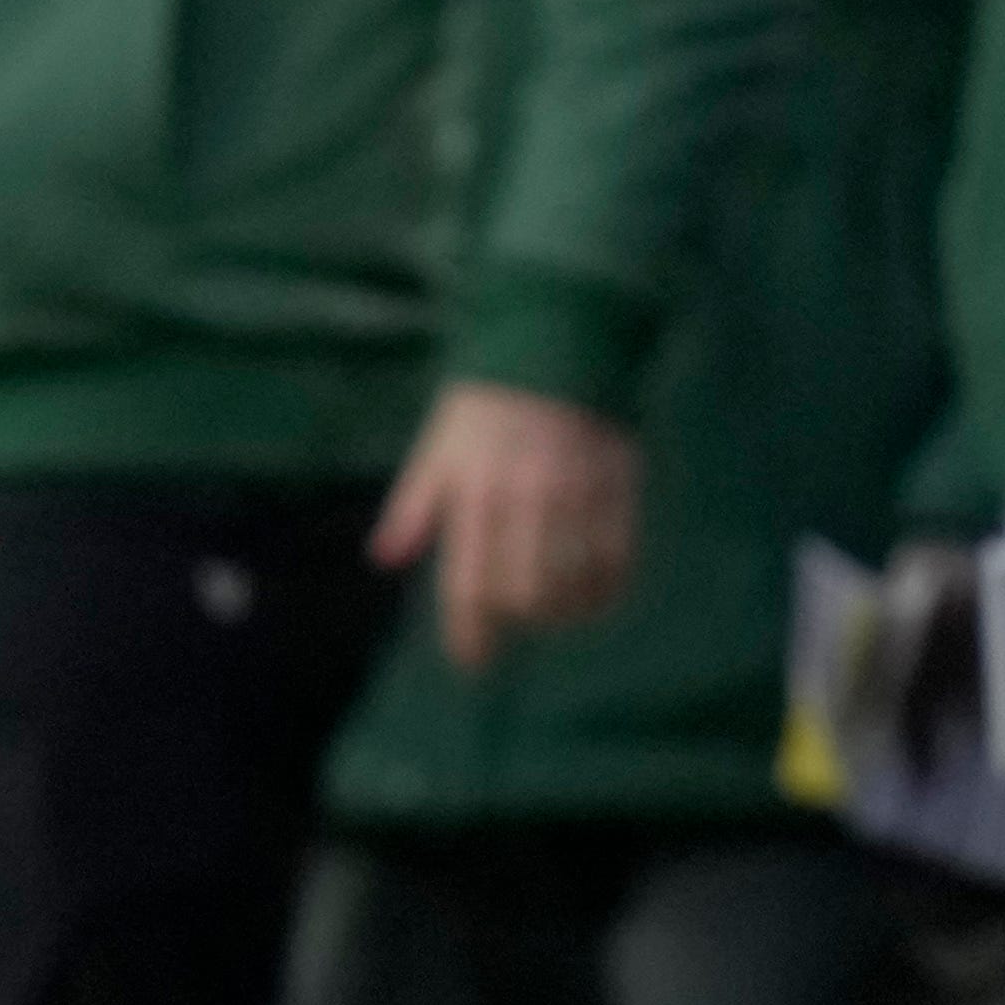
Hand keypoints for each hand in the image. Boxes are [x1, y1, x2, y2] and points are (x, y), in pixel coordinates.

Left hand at [373, 379, 641, 673]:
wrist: (553, 343)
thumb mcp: (436, 449)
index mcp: (472, 491)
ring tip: (553, 613)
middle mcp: (525, 499)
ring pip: (574, 584)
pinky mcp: (618, 487)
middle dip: (517, 621)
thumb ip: (413, 508)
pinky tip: (595, 596)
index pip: (468, 583)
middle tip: (513, 621)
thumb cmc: (482, 404)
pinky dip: (607, 590)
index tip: (472, 662)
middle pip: (524, 594)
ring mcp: (577, 494)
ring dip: (563, 612)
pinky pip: (619, 559)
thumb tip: (384, 560)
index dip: (469, 632)